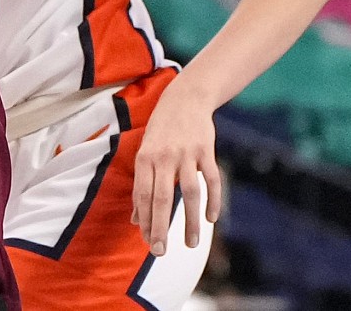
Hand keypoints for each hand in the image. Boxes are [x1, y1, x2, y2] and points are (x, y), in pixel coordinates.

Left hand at [131, 88, 220, 255]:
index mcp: (145, 158)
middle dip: (160, 227)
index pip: (143, 195)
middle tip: (160, 251)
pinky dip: (213, 201)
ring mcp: (186, 154)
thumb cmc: (161, 131)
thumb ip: (142, 186)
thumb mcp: (145, 153)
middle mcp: (164, 157)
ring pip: (190, 193)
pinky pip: (212, 180)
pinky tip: (212, 219)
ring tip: (192, 244)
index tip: (148, 242)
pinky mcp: (206, 151)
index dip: (145, 220)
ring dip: (191, 221)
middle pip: (162, 197)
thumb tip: (136, 220)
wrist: (184, 99)